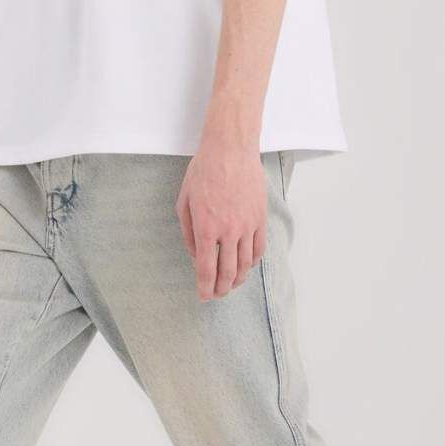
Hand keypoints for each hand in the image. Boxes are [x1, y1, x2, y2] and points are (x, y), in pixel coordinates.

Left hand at [176, 141, 266, 300]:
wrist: (230, 150)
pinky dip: (252, 262)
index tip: (203, 296)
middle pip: (228, 272)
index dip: (205, 286)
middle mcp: (228, 231)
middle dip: (221, 289)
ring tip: (231, 285)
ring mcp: (247, 225)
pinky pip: (259, 248)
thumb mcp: (184, 201)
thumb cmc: (203, 172)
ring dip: (238, 279)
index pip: (206, 268)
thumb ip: (188, 232)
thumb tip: (195, 254)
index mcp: (205, 228)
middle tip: (217, 295)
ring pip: (246, 264)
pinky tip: (246, 266)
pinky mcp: (260, 218)